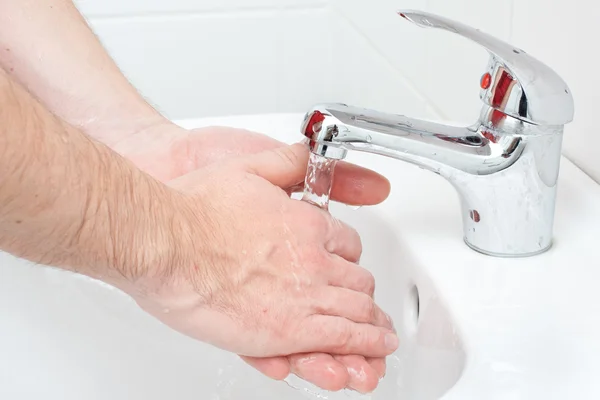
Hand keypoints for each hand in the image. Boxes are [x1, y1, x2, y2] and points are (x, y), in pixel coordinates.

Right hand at [130, 143, 398, 380]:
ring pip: (358, 312)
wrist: (164, 241)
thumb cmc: (192, 209)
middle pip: (358, 280)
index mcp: (305, 224)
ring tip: (381, 340)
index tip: (346, 265)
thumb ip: (287, 162)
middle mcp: (312, 259)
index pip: (348, 243)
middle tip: (369, 307)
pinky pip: (343, 339)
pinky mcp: (289, 330)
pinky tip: (370, 353)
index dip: (349, 256)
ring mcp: (304, 296)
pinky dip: (364, 347)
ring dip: (373, 327)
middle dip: (364, 294)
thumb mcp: (247, 167)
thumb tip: (312, 151)